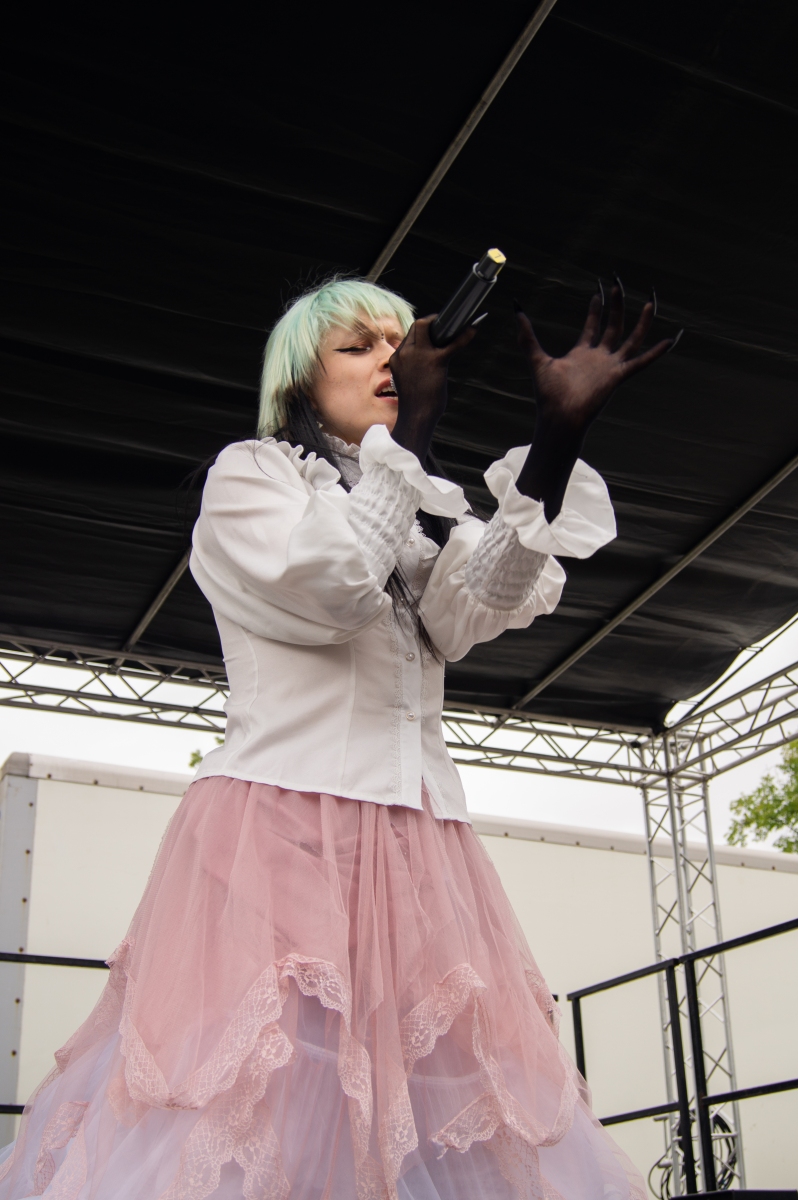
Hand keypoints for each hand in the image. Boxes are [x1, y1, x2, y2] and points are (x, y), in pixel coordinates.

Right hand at [390, 315, 475, 464]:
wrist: (416, 417)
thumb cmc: (416, 404)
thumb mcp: (409, 380)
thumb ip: (415, 367)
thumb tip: (431, 361)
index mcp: (397, 359)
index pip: (409, 336)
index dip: (422, 333)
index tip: (432, 333)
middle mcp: (405, 353)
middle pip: (417, 326)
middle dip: (431, 322)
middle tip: (444, 325)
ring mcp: (418, 355)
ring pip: (427, 326)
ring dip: (442, 325)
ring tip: (456, 325)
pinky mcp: (435, 361)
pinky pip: (451, 344)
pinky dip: (464, 336)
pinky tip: (472, 330)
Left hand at [517, 280, 678, 437]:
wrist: (559, 417)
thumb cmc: (548, 395)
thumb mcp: (537, 359)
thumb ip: (527, 336)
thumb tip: (515, 311)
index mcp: (582, 354)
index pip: (592, 327)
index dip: (595, 309)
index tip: (598, 292)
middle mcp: (599, 359)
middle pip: (613, 326)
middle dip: (616, 305)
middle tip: (619, 285)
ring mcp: (610, 367)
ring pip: (631, 339)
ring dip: (641, 322)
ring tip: (650, 302)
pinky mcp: (618, 376)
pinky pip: (641, 362)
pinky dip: (655, 353)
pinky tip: (669, 340)